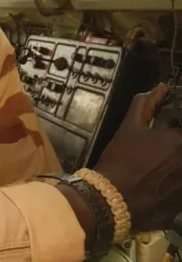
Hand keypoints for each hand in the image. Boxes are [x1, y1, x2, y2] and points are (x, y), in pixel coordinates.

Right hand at [95, 83, 181, 230]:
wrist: (112, 199)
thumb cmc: (121, 158)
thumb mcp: (129, 128)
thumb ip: (145, 105)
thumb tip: (161, 88)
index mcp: (181, 142)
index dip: (176, 130)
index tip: (168, 131)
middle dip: (174, 148)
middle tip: (158, 151)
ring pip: (181, 170)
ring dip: (174, 167)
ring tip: (156, 167)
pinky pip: (179, 190)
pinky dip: (172, 185)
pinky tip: (158, 184)